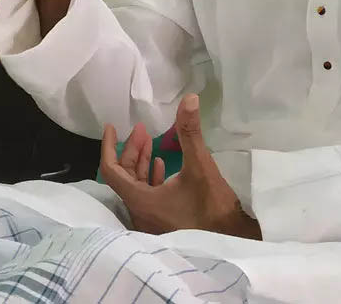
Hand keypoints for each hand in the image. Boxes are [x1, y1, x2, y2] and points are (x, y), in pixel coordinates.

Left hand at [101, 95, 261, 238]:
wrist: (231, 240)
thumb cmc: (212, 206)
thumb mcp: (200, 165)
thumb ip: (190, 132)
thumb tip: (189, 99)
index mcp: (141, 200)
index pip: (111, 170)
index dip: (109, 147)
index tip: (111, 127)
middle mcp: (139, 212)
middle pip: (123, 176)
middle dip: (131, 150)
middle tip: (140, 129)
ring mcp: (149, 219)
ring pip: (135, 185)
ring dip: (141, 162)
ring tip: (150, 141)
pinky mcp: (162, 222)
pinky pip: (146, 195)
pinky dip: (149, 177)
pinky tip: (161, 164)